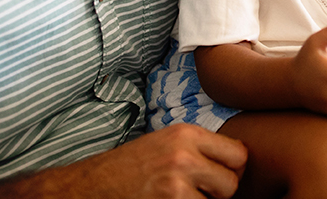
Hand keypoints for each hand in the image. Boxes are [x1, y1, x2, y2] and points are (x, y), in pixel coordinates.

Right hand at [0, 123, 246, 197]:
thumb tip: (239, 165)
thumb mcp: (165, 145)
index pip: (239, 154)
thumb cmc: (128, 169)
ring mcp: (176, 182)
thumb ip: (199, 150)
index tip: (216, 178)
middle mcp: (184, 154)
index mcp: (185, 133)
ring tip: (174, 197)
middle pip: (232, 182)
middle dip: (218, 193)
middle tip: (194, 193)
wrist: (86, 188)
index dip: (231, 170)